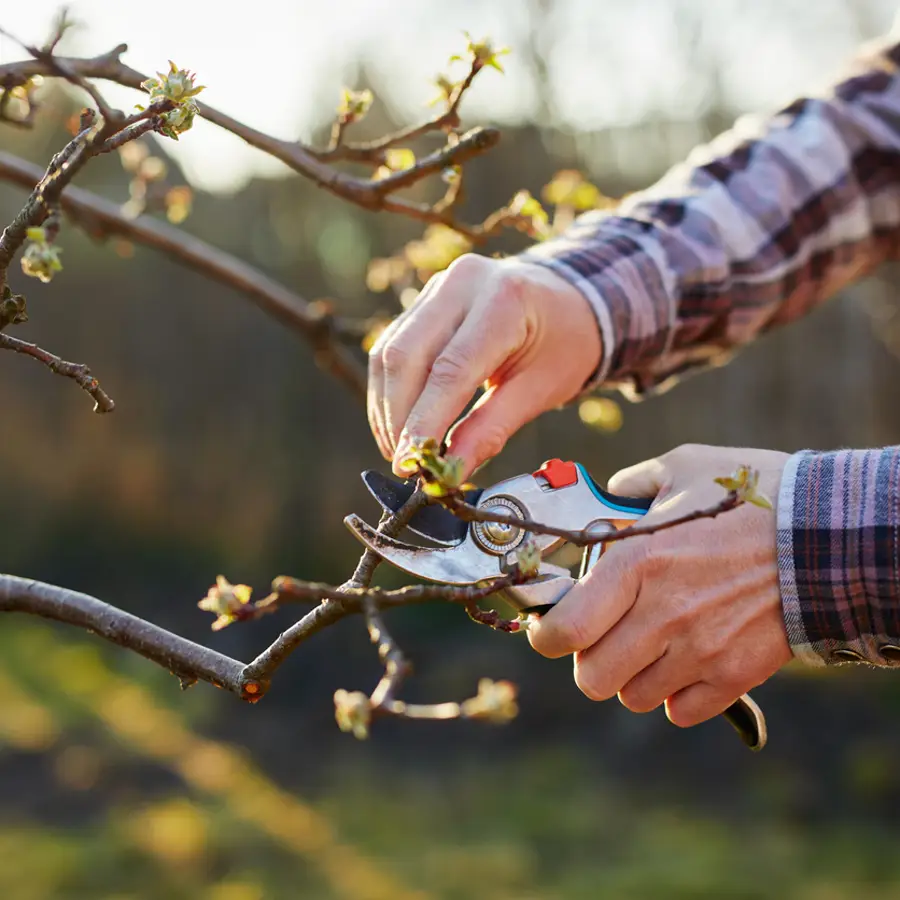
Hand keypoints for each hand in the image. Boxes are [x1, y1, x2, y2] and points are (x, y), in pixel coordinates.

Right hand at [367, 253, 600, 476]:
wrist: (567, 300)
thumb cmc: (563, 344)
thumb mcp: (540, 390)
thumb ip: (491, 430)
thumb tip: (449, 472)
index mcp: (505, 300)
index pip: (451, 369)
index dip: (424, 421)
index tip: (412, 463)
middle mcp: (464, 283)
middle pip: (406, 356)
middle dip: (398, 417)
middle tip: (404, 464)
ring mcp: (439, 287)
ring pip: (390, 352)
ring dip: (387, 408)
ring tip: (400, 451)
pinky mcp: (423, 300)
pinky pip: (391, 347)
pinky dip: (389, 392)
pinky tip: (398, 424)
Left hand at [527, 444, 793, 728]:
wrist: (830, 534)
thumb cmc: (753, 497)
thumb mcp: (684, 467)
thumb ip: (633, 482)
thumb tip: (609, 493)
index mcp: (637, 562)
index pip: (565, 630)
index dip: (545, 637)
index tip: (549, 630)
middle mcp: (662, 614)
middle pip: (592, 678)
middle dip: (589, 659)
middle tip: (603, 636)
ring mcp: (700, 651)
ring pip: (634, 697)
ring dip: (632, 677)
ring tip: (648, 646)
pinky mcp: (734, 674)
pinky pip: (682, 711)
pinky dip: (675, 694)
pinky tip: (685, 661)